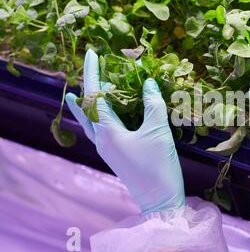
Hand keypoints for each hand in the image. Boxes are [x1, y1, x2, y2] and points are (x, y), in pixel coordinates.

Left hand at [65, 50, 184, 213]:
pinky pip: (101, 130)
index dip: (94, 72)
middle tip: (98, 66)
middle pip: (88, 107)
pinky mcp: (115, 154)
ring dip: (91, 102)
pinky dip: (101, 116)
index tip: (92, 52)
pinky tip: (105, 113)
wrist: (160, 200)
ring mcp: (106, 149)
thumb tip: (148, 83)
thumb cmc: (158, 166)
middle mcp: (101, 140)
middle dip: (91, 85)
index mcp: (107, 132)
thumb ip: (153, 104)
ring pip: (92, 120)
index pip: (95, 95)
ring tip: (89, 88)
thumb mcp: (158, 131)